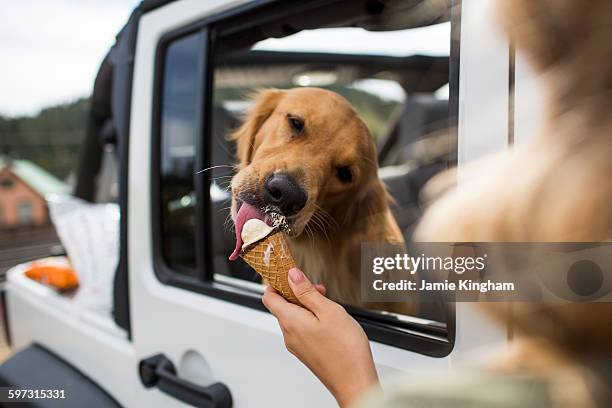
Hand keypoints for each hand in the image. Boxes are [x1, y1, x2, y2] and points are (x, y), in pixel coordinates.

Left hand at [262, 268, 378, 406]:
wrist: (355, 382)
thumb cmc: (345, 349)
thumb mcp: (328, 310)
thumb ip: (307, 291)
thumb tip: (291, 275)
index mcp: (290, 321)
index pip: (269, 297)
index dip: (276, 282)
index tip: (290, 273)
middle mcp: (289, 335)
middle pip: (282, 306)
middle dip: (298, 293)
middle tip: (319, 290)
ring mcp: (297, 345)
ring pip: (294, 317)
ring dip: (307, 306)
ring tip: (328, 305)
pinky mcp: (307, 352)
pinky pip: (302, 329)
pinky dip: (311, 319)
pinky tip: (329, 320)